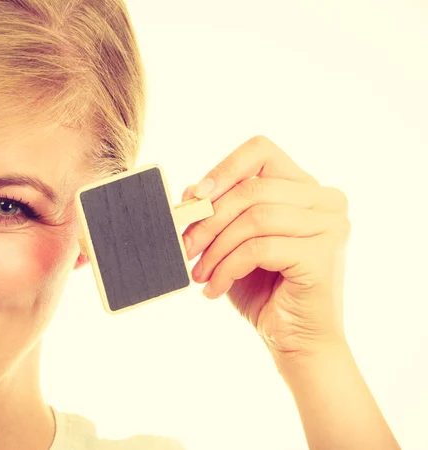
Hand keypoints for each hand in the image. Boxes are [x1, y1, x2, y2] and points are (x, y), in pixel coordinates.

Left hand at [181, 136, 350, 356]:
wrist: (296, 342)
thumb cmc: (264, 291)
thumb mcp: (234, 244)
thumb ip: (219, 213)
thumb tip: (192, 190)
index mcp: (306, 189)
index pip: (261, 152)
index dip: (224, 169)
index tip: (196, 197)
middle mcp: (326, 201)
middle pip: (253, 189)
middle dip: (209, 219)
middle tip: (185, 248)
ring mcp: (330, 226)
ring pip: (255, 217)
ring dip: (215, 248)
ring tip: (198, 273)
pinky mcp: (322, 254)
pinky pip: (259, 248)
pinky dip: (228, 268)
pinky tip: (214, 289)